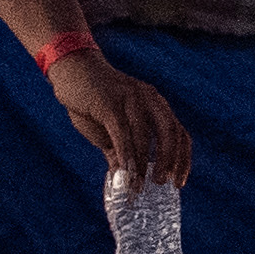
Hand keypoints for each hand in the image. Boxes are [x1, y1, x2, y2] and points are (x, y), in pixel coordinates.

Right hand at [55, 52, 191, 189]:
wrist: (72, 69)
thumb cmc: (93, 100)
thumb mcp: (110, 128)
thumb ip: (119, 150)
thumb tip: (123, 178)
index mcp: (155, 105)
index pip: (179, 133)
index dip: (182, 159)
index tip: (178, 182)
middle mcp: (149, 99)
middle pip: (170, 131)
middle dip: (168, 160)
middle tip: (160, 182)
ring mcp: (131, 98)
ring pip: (145, 134)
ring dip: (142, 163)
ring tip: (137, 184)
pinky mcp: (110, 102)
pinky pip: (122, 131)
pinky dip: (126, 153)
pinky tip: (124, 170)